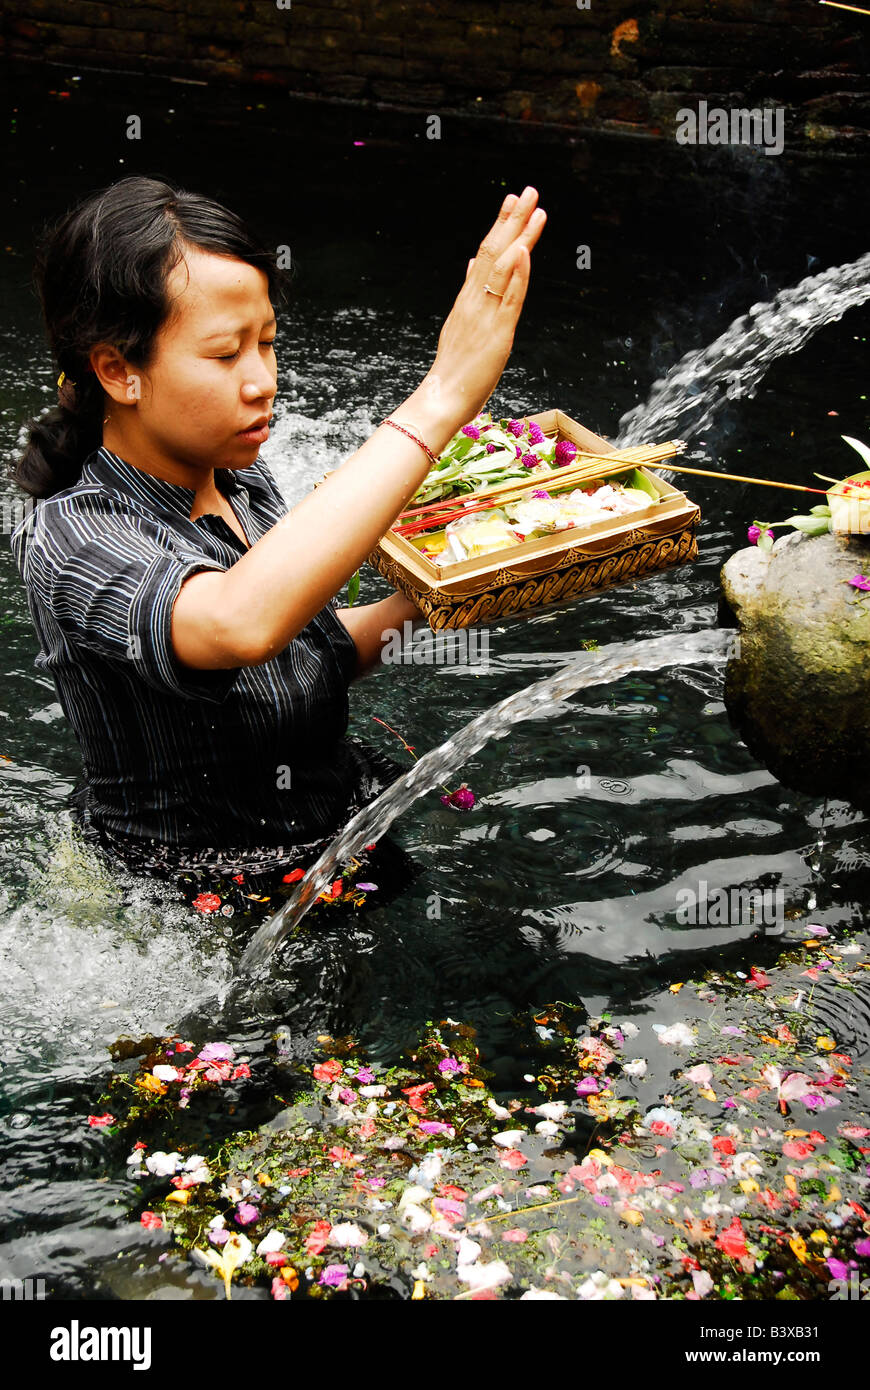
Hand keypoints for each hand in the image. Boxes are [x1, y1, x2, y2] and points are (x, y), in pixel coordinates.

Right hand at [426, 187, 546, 424]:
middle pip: (495, 252)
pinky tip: (525, 252)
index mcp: (468, 299)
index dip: (501, 225)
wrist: (442, 397)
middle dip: (513, 220)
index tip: (513, 200)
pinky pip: (510, 299)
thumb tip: (472, 266)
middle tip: (529, 191)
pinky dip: (518, 274)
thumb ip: (469, 294)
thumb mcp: (460, 324)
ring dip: (521, 237)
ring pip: (504, 268)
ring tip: (536, 211)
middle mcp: (475, 300)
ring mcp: (486, 315)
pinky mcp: (497, 333)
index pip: (485, 254)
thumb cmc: (454, 368)